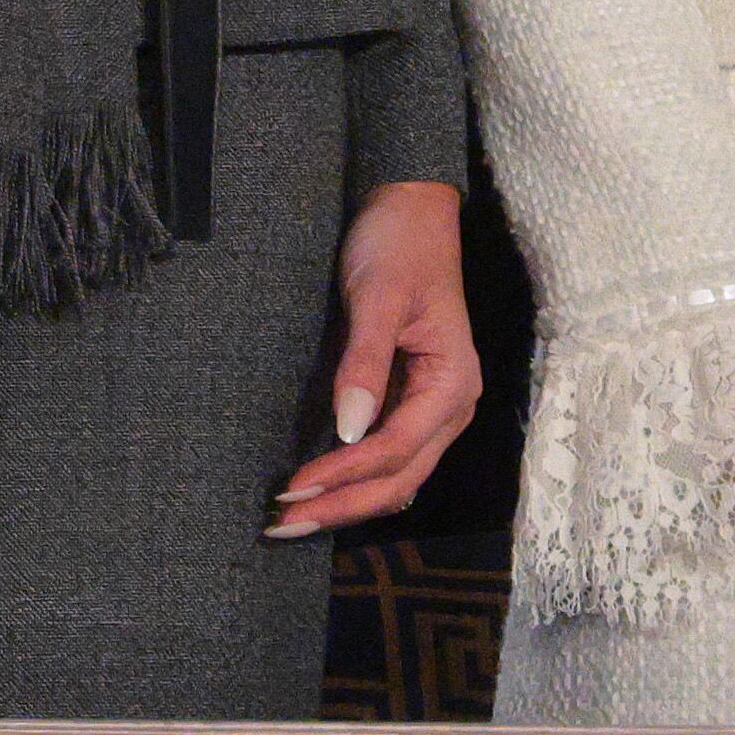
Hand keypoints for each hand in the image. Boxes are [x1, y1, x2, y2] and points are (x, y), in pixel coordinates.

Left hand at [270, 179, 480, 536]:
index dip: (344, 474)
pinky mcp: (412, 400)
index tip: (292, 488)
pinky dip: (356, 480)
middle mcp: (451, 406)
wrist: (410, 209)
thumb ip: (364, 363)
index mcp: (453, 382)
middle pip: (399, 478)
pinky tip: (322, 489)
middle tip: (282, 525)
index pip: (396, 448)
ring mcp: (434, 407)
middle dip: (343, 505)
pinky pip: (390, 457)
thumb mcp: (377, 297)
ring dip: (348, 500)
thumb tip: (348, 430)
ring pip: (397, 476)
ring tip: (293, 519)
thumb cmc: (398, 245)